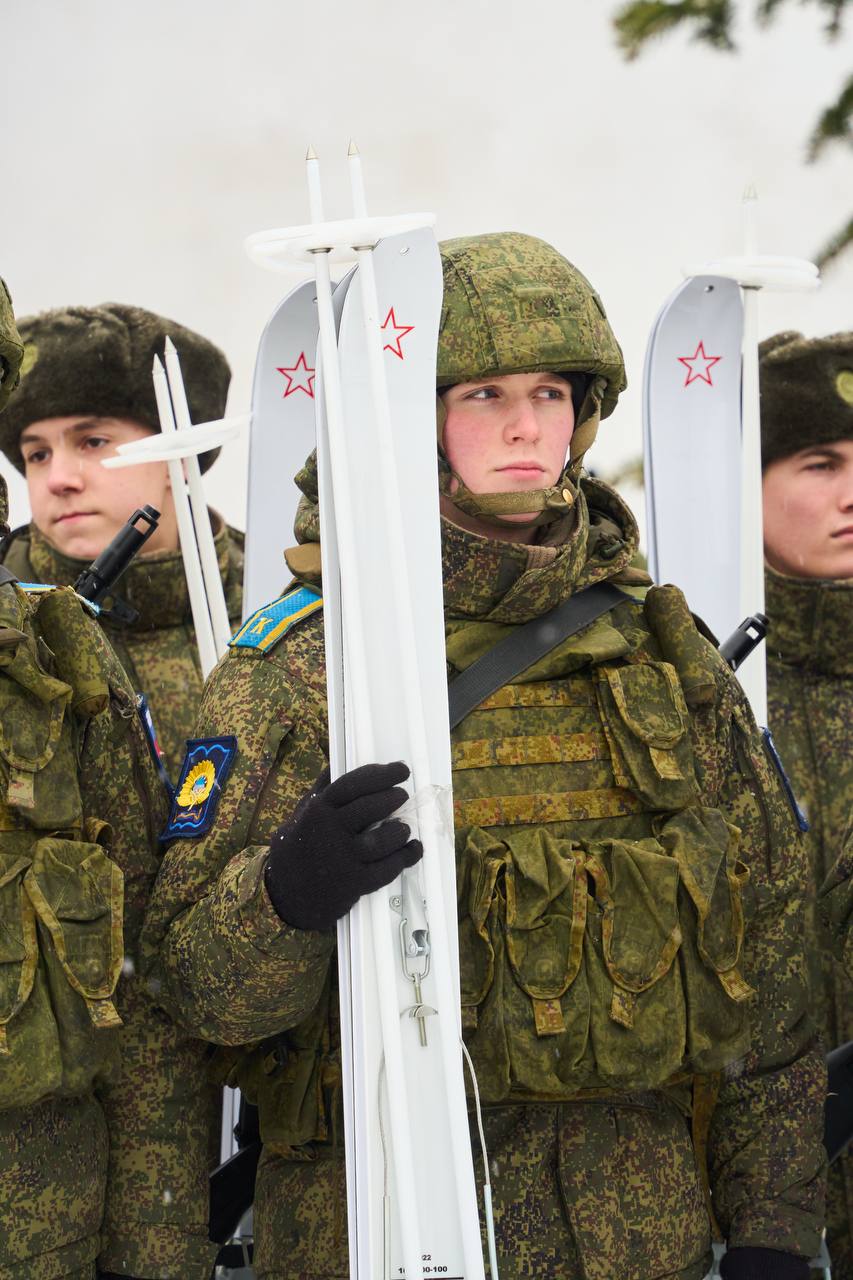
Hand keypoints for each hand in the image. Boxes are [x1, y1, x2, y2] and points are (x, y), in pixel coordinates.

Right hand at [264, 762, 422, 930]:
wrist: (286, 891)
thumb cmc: (300, 844)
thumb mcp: (304, 811)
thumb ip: (323, 787)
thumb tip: (339, 762)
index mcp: (319, 809)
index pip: (354, 784)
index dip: (382, 774)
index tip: (402, 770)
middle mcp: (330, 831)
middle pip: (371, 808)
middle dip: (393, 798)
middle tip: (402, 796)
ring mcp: (343, 858)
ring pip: (381, 840)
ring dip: (399, 832)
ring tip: (403, 828)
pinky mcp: (354, 883)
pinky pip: (386, 869)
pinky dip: (405, 858)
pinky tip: (412, 850)